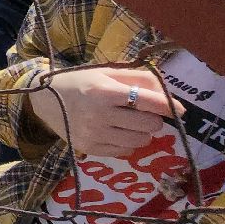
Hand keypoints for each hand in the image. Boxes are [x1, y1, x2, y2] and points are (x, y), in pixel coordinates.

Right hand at [27, 66, 181, 156]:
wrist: (43, 100)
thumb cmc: (79, 82)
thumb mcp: (105, 72)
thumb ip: (137, 78)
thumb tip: (166, 92)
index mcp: (104, 91)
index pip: (147, 102)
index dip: (168, 106)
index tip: (180, 110)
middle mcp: (99, 115)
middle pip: (148, 124)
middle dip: (153, 118)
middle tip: (144, 113)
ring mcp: (94, 134)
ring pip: (140, 140)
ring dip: (142, 132)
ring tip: (130, 123)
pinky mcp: (90, 148)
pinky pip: (125, 151)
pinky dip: (129, 142)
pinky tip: (118, 132)